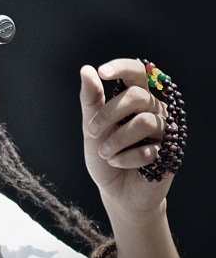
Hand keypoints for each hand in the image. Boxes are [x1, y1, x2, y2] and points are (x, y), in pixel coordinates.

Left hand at [79, 58, 172, 214]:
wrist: (114, 190)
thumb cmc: (103, 155)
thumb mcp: (92, 128)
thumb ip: (91, 101)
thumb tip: (86, 70)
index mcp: (135, 100)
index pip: (136, 72)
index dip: (122, 67)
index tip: (102, 71)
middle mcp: (154, 110)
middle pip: (138, 96)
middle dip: (108, 113)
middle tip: (91, 131)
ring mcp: (164, 131)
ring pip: (144, 122)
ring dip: (116, 140)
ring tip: (105, 153)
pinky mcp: (170, 152)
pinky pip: (150, 150)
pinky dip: (125, 159)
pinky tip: (119, 164)